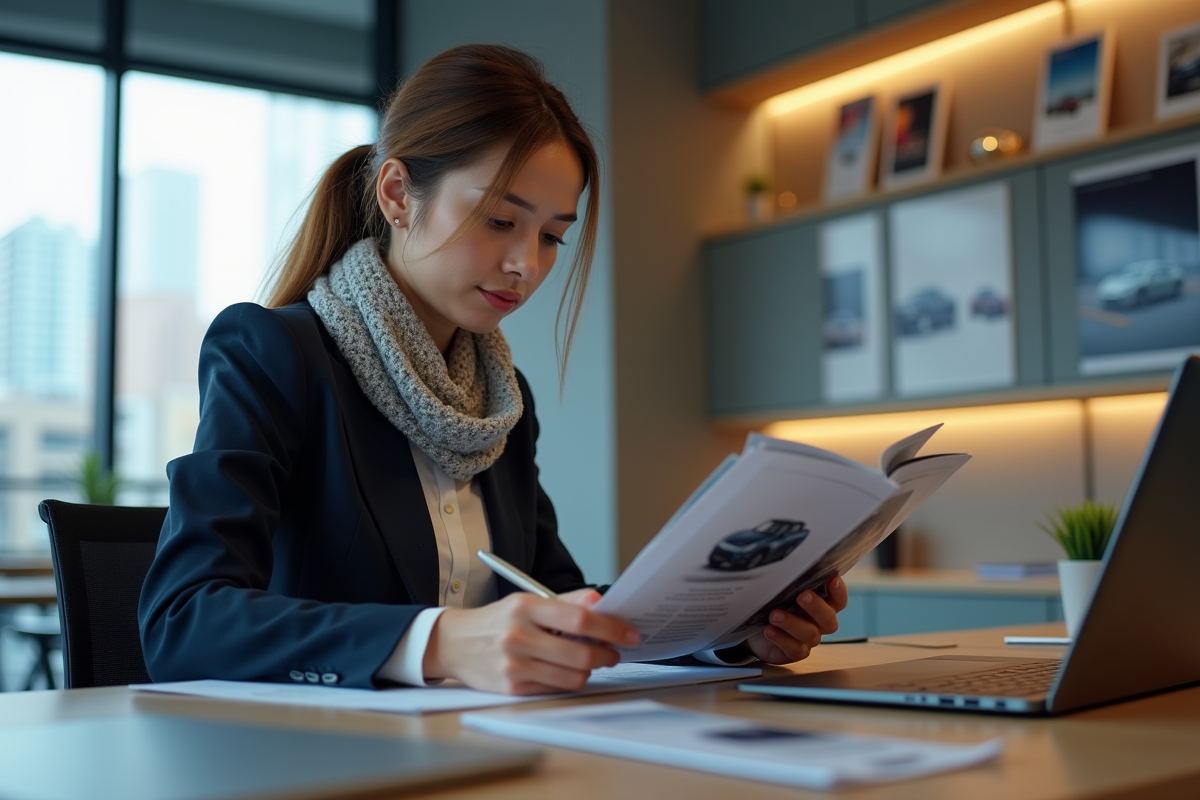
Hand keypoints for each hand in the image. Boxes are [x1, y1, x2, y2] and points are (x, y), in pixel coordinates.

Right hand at [422, 588, 640, 694]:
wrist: (454, 644)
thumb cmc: (497, 621)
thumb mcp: (526, 601)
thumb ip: (566, 601)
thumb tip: (601, 601)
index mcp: (525, 608)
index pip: (580, 618)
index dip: (611, 627)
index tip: (629, 633)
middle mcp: (518, 636)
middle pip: (581, 652)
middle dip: (606, 654)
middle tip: (614, 652)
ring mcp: (515, 665)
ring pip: (574, 675)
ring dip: (590, 669)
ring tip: (588, 659)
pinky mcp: (513, 687)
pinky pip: (557, 688)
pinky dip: (568, 680)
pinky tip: (565, 669)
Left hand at [746, 575, 847, 663]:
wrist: (754, 632)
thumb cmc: (773, 606)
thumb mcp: (782, 592)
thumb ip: (791, 583)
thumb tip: (787, 565)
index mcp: (821, 605)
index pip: (838, 600)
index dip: (839, 591)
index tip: (833, 580)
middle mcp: (818, 624)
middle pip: (828, 618)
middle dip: (816, 606)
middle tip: (802, 596)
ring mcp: (807, 640)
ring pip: (809, 634)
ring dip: (792, 623)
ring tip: (775, 615)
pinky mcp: (794, 652)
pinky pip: (794, 649)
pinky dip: (781, 639)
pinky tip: (769, 630)